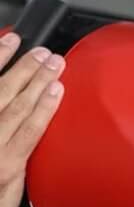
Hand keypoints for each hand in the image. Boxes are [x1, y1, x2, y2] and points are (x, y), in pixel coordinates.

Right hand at [0, 32, 64, 206]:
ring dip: (36, 79)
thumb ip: (4, 119)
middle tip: (43, 50)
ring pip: (13, 105)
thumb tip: (17, 94)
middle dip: (22, 66)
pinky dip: (42, 108)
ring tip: (53, 63)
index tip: (10, 40)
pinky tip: (56, 92)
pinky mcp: (6, 165)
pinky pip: (28, 130)